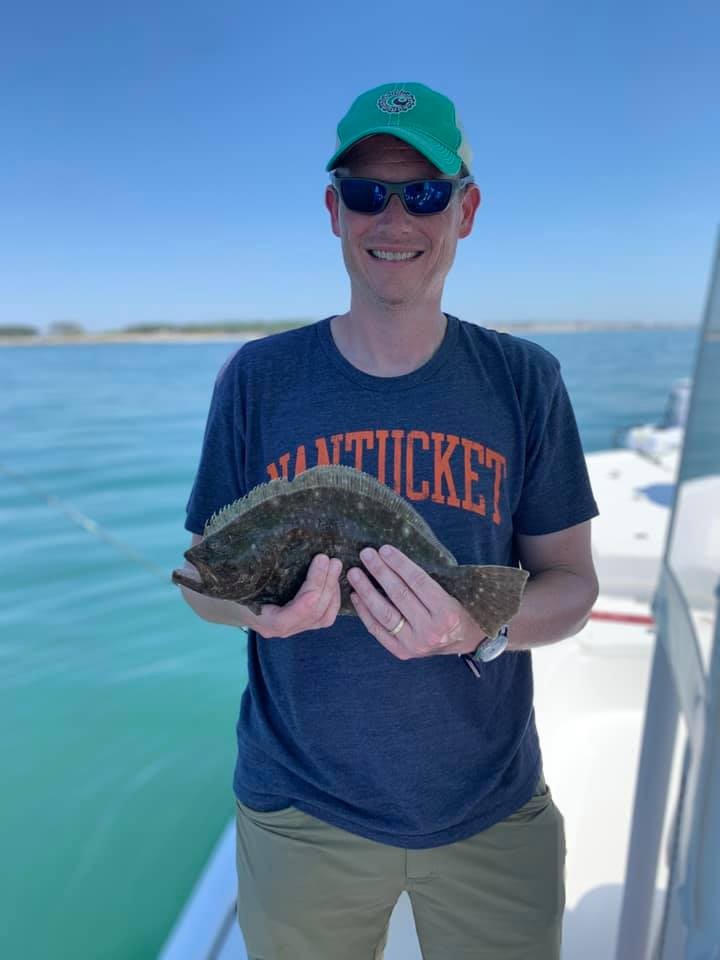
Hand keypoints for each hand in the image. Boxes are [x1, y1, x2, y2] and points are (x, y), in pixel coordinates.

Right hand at [244, 554, 342, 638]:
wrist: (238, 603)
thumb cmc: (237, 588)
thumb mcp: (241, 581)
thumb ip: (251, 573)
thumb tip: (261, 549)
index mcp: (263, 621)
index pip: (285, 619)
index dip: (304, 601)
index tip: (316, 577)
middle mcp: (281, 630)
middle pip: (310, 612)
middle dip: (323, 584)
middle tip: (330, 560)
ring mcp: (295, 629)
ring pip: (322, 616)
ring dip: (332, 590)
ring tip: (335, 566)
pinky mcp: (305, 624)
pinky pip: (325, 617)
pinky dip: (334, 599)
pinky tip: (335, 581)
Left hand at [347, 544, 481, 659]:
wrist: (464, 642)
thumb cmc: (458, 610)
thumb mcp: (452, 593)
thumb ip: (427, 581)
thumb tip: (393, 558)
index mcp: (447, 612)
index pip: (418, 582)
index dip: (400, 564)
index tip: (384, 549)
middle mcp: (430, 630)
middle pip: (399, 595)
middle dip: (380, 572)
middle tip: (366, 554)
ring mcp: (414, 644)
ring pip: (384, 613)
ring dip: (366, 591)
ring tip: (355, 573)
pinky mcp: (401, 652)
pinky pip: (377, 630)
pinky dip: (364, 612)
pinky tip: (356, 595)